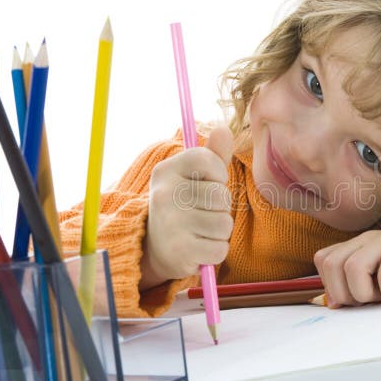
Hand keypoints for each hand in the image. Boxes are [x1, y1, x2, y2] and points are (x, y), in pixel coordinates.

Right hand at [140, 126, 233, 289]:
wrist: (155, 248)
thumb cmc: (183, 206)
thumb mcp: (193, 176)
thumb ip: (212, 155)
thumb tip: (224, 129)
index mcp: (166, 170)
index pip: (208, 160)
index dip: (218, 174)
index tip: (208, 183)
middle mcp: (164, 194)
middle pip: (221, 195)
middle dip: (220, 207)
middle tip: (202, 212)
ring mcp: (170, 223)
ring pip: (224, 223)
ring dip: (220, 231)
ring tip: (201, 230)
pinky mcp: (179, 251)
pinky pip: (221, 248)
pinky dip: (216, 251)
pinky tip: (199, 247)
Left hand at [313, 230, 380, 307]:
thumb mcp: (376, 279)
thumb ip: (354, 286)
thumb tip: (333, 304)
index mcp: (356, 245)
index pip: (323, 259)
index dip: (331, 284)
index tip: (350, 299)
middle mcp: (366, 239)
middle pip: (333, 264)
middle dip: (345, 292)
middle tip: (367, 301)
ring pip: (353, 267)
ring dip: (366, 293)